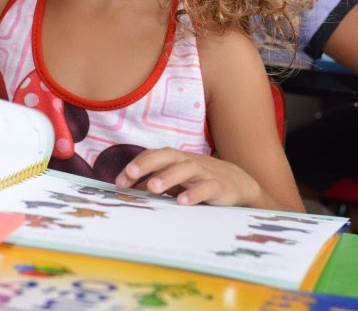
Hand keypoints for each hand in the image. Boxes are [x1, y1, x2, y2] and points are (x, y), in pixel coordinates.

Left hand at [115, 148, 261, 206]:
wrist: (238, 183)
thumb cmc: (199, 181)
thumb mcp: (176, 181)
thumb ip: (154, 184)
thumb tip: (127, 192)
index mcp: (176, 159)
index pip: (153, 156)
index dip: (136, 166)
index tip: (119, 183)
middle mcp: (188, 162)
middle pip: (167, 156)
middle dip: (148, 164)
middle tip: (130, 174)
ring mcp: (204, 172)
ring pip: (186, 169)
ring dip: (168, 177)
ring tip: (153, 188)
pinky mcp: (219, 186)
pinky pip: (207, 187)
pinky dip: (195, 193)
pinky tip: (182, 202)